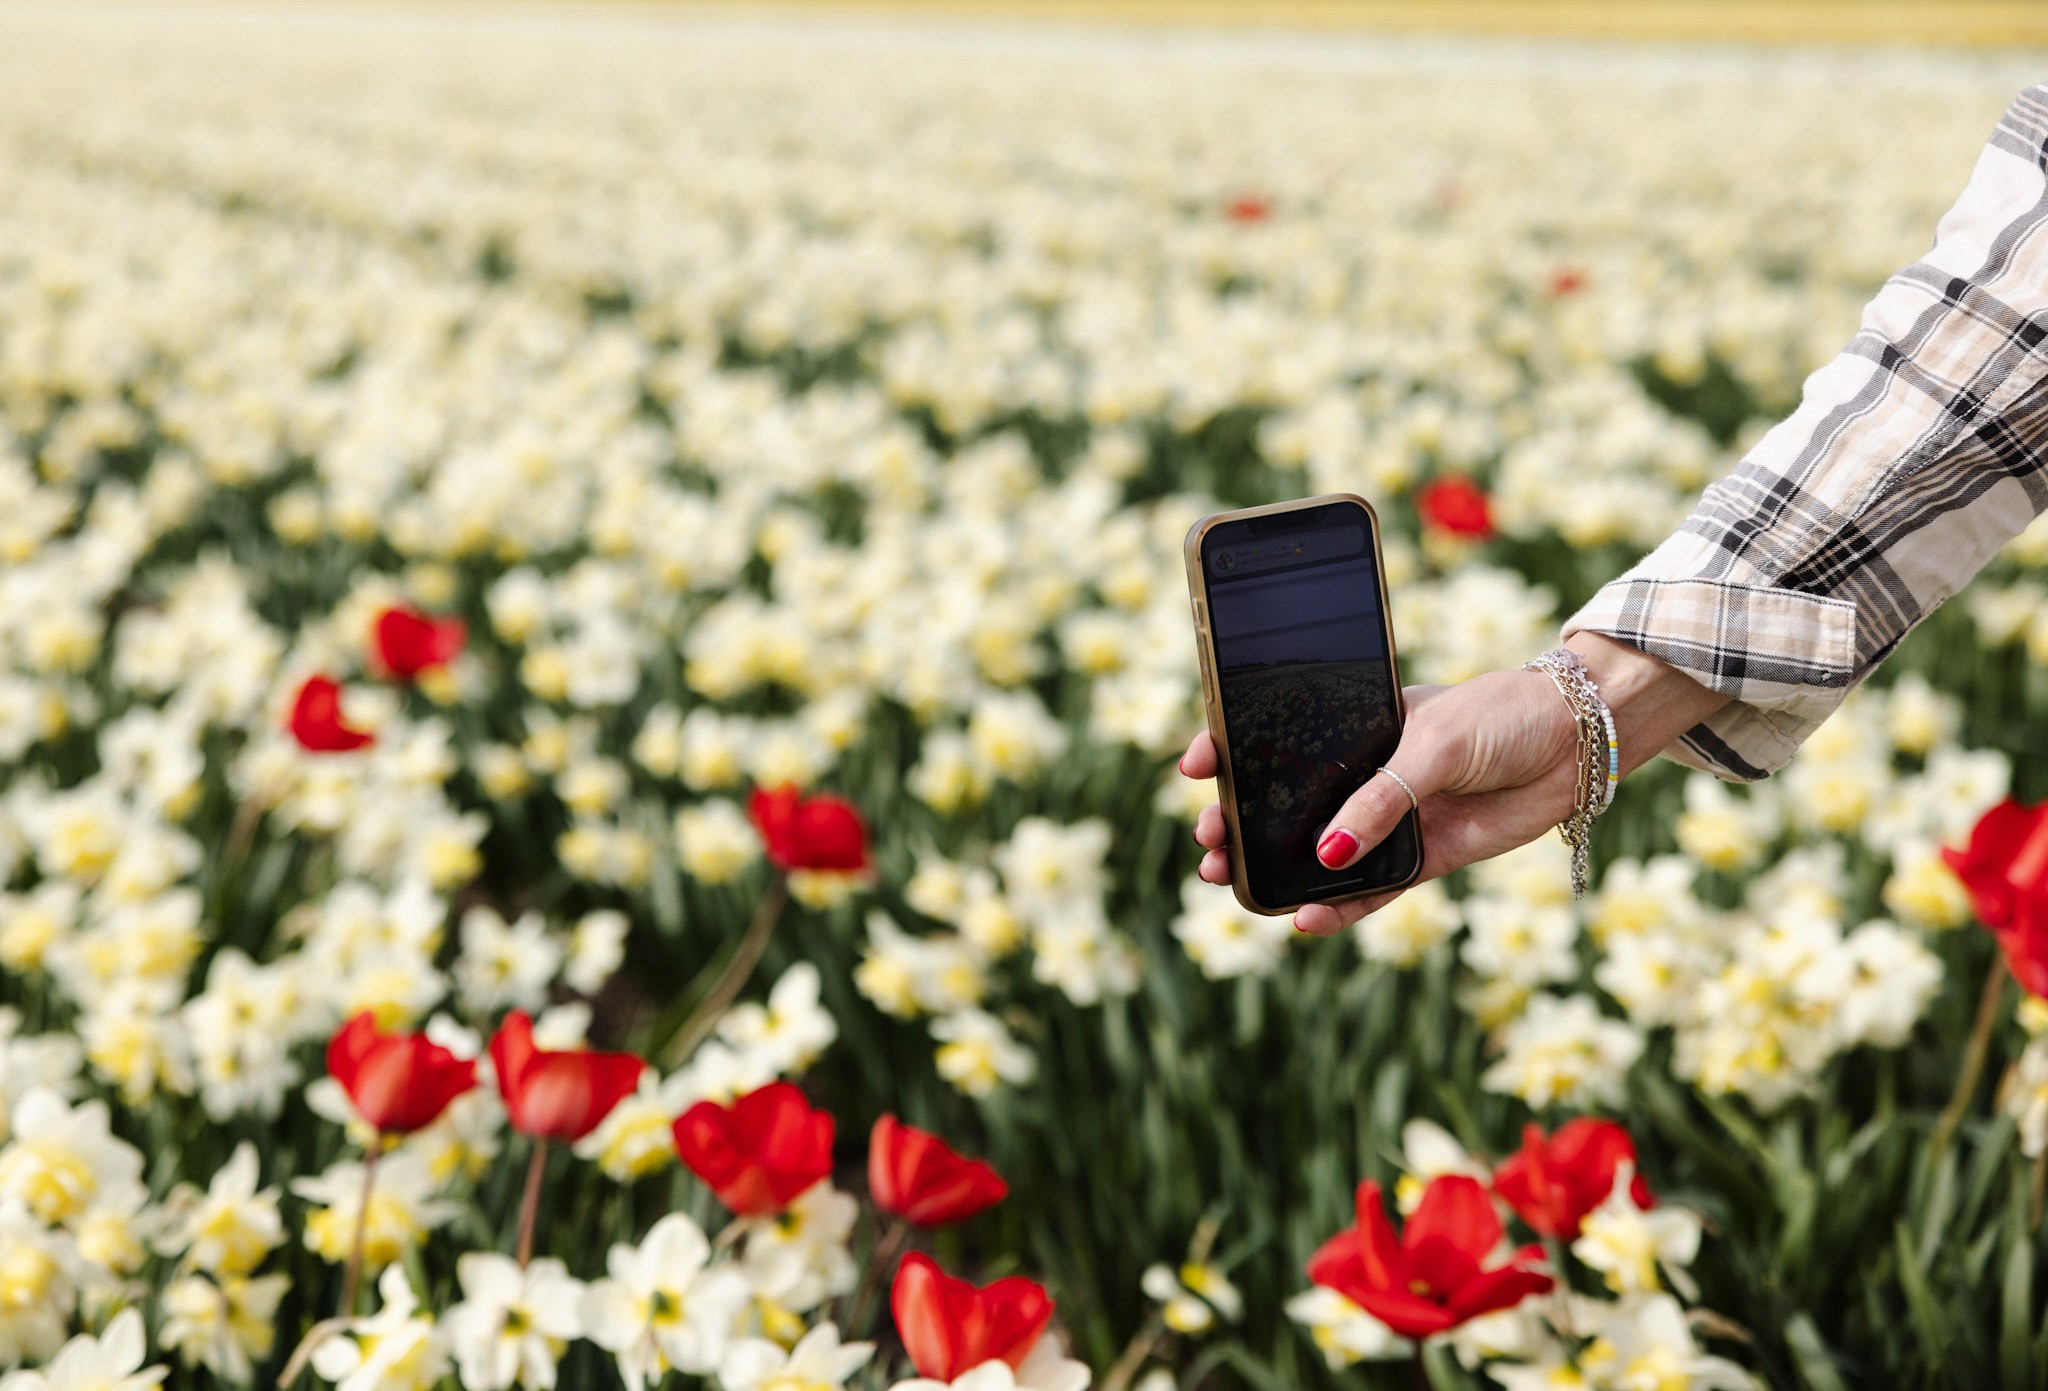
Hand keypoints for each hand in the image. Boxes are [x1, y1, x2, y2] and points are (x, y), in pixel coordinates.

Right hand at [1180, 633, 1731, 934]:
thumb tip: (1327, 855)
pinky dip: (1339, 909)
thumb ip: (1380, 800)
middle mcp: (1367, 773)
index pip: (1280, 735)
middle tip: (1209, 842)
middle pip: (1288, 803)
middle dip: (1241, 822)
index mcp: (1357, 724)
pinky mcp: (1425, 858)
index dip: (1231, 750)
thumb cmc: (1502, 716)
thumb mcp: (1432, 743)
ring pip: (1321, 853)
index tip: (1195, 766)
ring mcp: (1393, 818)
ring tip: (1234, 886)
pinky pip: (1372, 890)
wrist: (1579, 743)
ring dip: (1278, 872)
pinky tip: (1307, 920)